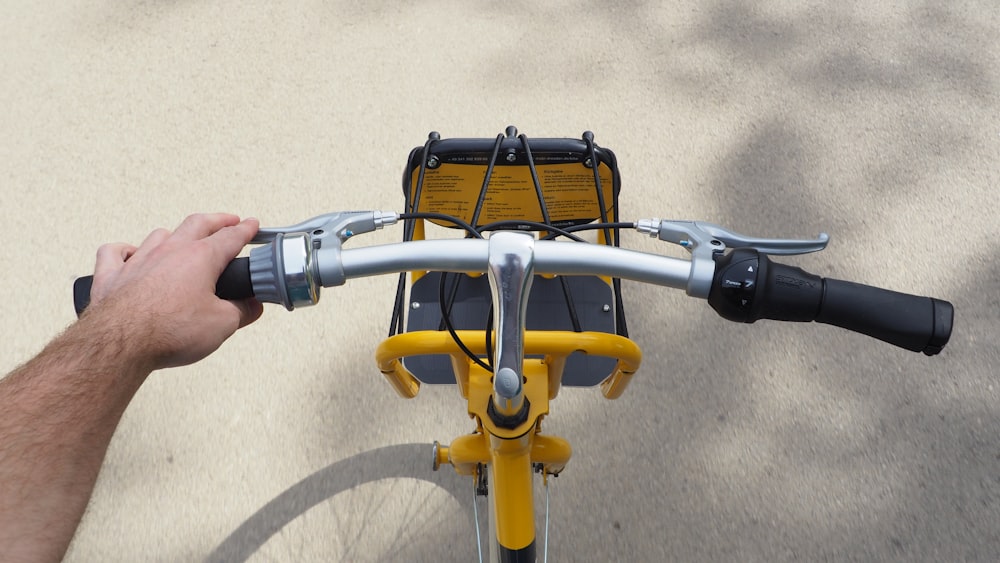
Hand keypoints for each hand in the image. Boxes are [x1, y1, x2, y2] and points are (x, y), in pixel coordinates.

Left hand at [86, 213, 263, 370]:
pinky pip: (115, 252)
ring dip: (175, 234)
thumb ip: (242, 311)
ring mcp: (139, 260)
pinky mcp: (112, 275)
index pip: (230, 237)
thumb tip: (251, 306)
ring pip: (160, 235)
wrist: (121, 344)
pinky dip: (125, 250)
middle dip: (217, 220)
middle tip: (228, 221)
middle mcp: (170, 251)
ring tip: (183, 239)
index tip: (251, 225)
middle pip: (197, 224)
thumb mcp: (223, 324)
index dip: (246, 230)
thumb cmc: (168, 331)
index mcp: (200, 258)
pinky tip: (130, 254)